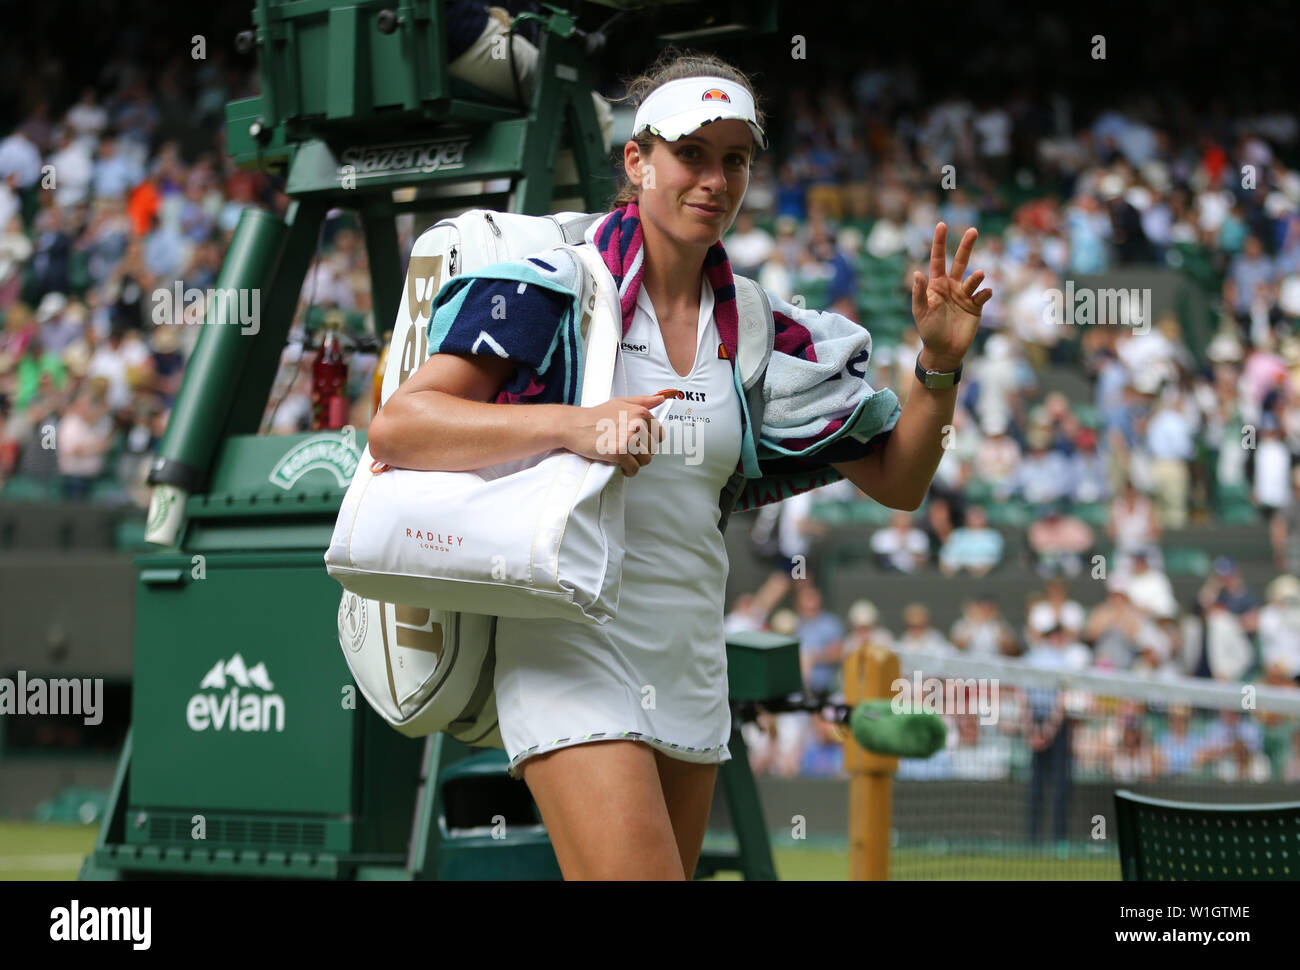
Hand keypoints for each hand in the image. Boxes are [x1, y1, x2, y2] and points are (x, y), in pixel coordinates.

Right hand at [561, 394, 665, 477]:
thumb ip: (642, 401)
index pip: (658, 433)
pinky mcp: (619, 452)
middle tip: (628, 450)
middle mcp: (637, 425)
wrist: (574, 425)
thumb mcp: (620, 402)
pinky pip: (634, 468)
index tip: (639, 442)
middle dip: (641, 452)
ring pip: (646, 460)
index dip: (649, 440)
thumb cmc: (595, 416)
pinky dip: (628, 470)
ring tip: (625, 458)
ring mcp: (629, 439)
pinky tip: (621, 466)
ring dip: (636, 462)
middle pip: (652, 448)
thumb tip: (660, 399)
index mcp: (639, 413)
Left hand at [911, 223, 991, 371]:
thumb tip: (917, 273)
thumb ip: (920, 293)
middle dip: (966, 246)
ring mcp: (965, 296)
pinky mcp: (976, 307)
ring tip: (980, 274)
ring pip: (973, 279)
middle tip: (973, 230)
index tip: (941, 225)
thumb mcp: (921, 311)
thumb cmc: (928, 331)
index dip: (939, 243)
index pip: (938, 259)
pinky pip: (983, 295)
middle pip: (960, 261)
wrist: (944, 351)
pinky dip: (985, 292)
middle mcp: (952, 287)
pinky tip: (985, 293)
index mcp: (937, 285)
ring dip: (977, 276)